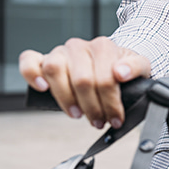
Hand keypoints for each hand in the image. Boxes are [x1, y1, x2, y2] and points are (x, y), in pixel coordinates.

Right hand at [19, 37, 150, 128]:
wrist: (110, 62)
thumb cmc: (122, 67)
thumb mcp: (139, 67)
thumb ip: (136, 67)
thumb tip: (120, 73)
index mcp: (103, 46)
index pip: (106, 78)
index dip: (111, 104)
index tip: (116, 119)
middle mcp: (79, 46)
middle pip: (82, 79)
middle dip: (92, 107)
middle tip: (99, 122)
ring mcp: (60, 52)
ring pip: (55, 70)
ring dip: (66, 98)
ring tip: (77, 114)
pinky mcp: (43, 58)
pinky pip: (28, 61)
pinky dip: (31, 73)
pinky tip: (42, 87)